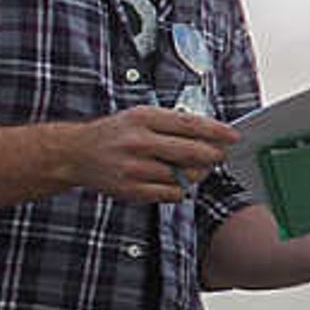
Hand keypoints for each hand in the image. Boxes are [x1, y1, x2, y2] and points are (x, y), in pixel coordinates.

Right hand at [66, 106, 236, 204]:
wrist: (76, 153)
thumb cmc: (115, 133)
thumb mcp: (139, 116)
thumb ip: (172, 122)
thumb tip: (212, 132)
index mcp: (143, 118)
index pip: (190, 124)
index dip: (217, 131)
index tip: (233, 136)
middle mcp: (139, 142)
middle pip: (192, 152)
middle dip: (214, 155)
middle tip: (219, 155)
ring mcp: (135, 168)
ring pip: (185, 176)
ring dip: (197, 173)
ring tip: (193, 168)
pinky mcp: (132, 189)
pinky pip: (172, 193)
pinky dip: (180, 189)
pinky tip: (174, 181)